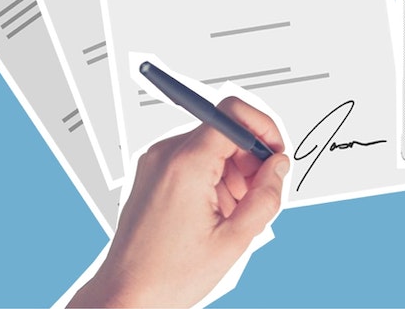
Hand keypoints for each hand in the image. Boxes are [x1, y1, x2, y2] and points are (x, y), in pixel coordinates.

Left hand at [69, 97, 290, 307]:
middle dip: (250, 159)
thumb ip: (266, 197)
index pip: (232, 113)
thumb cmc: (167, 276)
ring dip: (233, 173)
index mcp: (185, 165)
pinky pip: (194, 161)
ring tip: (232, 214)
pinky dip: (213, 179)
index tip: (275, 153)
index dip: (263, 129)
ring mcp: (155, 164)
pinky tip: (215, 213)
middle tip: (258, 195)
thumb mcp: (233, 240)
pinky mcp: (152, 175)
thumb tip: (279, 166)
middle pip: (224, 131)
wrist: (125, 296)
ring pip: (211, 147)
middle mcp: (166, 155)